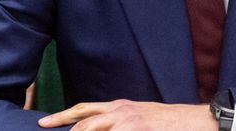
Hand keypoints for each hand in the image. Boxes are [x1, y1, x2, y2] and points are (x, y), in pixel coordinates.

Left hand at [38, 99, 215, 129]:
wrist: (190, 122)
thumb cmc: (163, 122)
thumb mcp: (137, 116)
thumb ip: (117, 121)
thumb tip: (98, 129)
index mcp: (118, 107)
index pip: (84, 109)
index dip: (63, 115)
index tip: (45, 122)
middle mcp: (120, 112)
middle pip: (84, 120)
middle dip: (64, 126)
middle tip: (46, 128)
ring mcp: (127, 123)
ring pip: (92, 129)